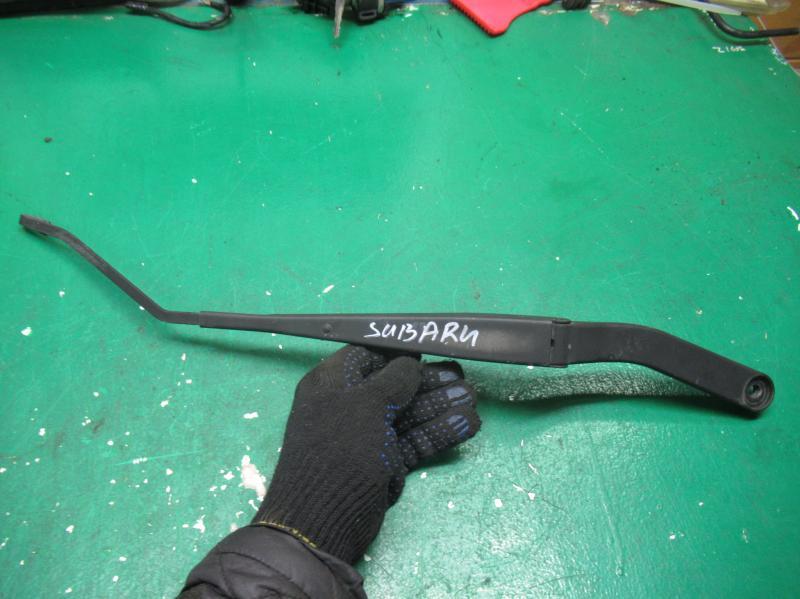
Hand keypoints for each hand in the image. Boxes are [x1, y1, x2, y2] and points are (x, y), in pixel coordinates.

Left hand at [254, 345, 479, 563]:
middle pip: (395, 387)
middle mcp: (348, 405)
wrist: (325, 518)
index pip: (367, 357)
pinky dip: (438, 432)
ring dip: (440, 406)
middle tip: (461, 378)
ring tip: (472, 400)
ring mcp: (368, 435)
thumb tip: (411, 362)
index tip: (428, 350)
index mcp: (332, 383)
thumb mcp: (366, 403)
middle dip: (429, 382)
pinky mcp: (385, 462)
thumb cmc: (340, 448)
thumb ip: (395, 379)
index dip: (398, 353)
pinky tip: (467, 424)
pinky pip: (414, 440)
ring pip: (409, 414)